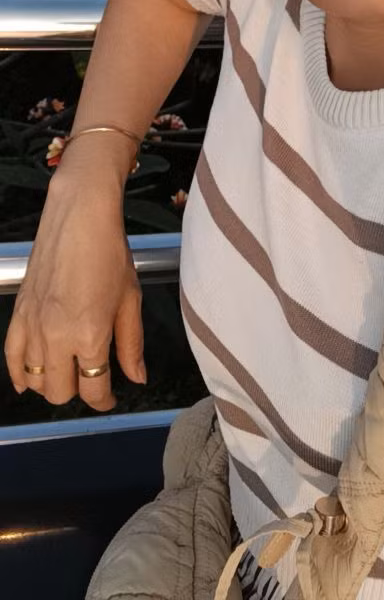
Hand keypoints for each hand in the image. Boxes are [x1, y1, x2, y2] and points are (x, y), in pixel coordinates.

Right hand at [4, 163, 145, 410]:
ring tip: (68, 372)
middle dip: (79, 391)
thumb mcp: (130, 299)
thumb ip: (131, 344)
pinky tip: (28, 380)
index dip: (104, 400)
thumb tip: (137, 377)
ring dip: (52, 383)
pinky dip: (19, 374)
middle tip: (92, 378)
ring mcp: (32, 326)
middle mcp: (56, 336)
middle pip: (60, 392)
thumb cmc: (110, 252)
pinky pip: (11, 359)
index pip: (93, 389)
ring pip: (35, 381)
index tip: (110, 397)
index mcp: (89, 334)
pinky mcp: (18, 314)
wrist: (79, 216)